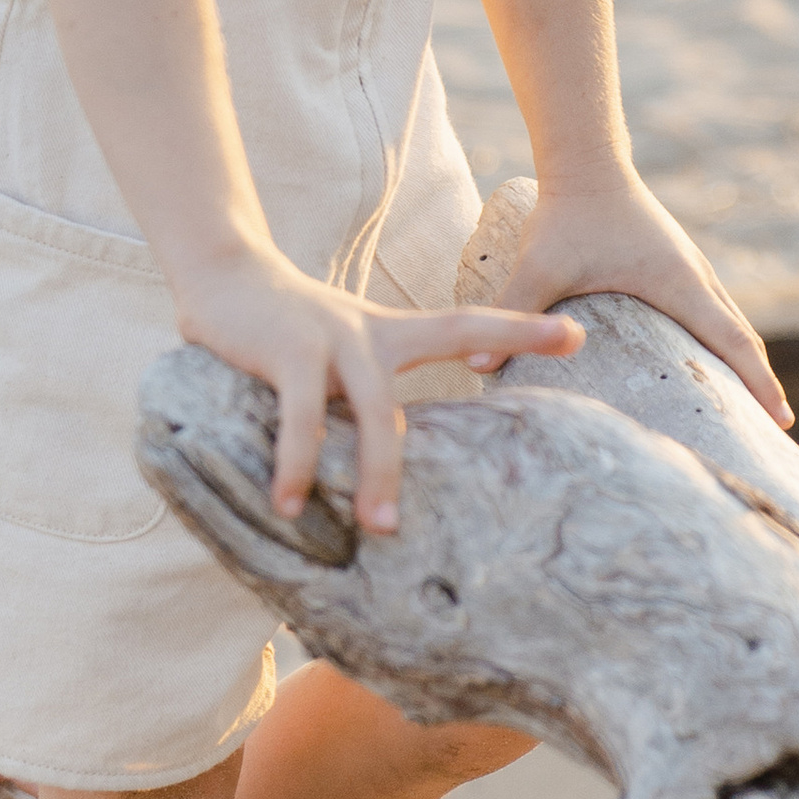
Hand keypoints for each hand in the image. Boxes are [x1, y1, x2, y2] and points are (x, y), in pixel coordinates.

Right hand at [175, 242, 582, 534]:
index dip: (523, 330)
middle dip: (483, 399)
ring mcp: (333, 338)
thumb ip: (350, 398)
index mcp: (387, 333)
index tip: (579, 336)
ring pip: (376, 410)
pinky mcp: (289, 351)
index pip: (466, 324)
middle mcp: (370, 333)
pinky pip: (301, 417)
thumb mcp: (328, 354)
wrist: (219, 270)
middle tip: (494, 460)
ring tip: (380, 528)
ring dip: (378, 473)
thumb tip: (369, 464)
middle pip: (441, 360)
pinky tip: (288, 501)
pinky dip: (296, 462)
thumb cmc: (276, 326)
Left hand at [496, 173, 791, 429]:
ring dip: (740, 358)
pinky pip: (709, 305)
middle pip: (741, 337)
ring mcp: (688, 266)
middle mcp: (695, 276)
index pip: (733, 343)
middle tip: (771, 428)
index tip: (783, 420)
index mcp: (679, 286)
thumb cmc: (566, 213)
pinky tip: (702, 356)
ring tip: (744, 403)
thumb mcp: (539, 265)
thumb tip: (480, 365)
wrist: (583, 158)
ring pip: (728, 319)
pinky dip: (719, 335)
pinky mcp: (673, 260)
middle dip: (758, 382)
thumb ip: (514, 311)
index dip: (759, 384)